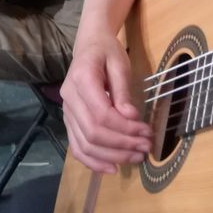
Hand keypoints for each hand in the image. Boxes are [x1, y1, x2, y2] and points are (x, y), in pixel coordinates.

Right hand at [60, 34, 152, 172]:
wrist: (89, 45)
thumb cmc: (107, 51)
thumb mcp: (120, 64)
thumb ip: (123, 90)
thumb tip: (130, 117)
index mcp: (81, 79)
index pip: (101, 114)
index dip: (125, 128)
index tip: (146, 130)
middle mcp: (69, 98)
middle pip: (93, 132)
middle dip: (122, 144)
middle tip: (146, 146)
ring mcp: (66, 111)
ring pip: (85, 144)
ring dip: (112, 156)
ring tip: (137, 157)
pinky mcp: (69, 121)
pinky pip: (77, 147)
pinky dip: (93, 161)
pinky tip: (112, 167)